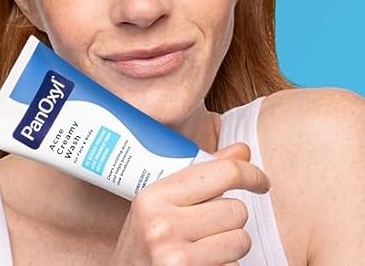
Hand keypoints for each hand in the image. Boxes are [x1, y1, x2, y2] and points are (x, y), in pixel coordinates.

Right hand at [110, 143, 270, 265]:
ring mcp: (175, 257)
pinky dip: (225, 265)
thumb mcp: (163, 202)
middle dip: (229, 218)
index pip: (222, 173)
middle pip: (236, 210)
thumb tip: (242, 151)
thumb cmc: (145, 239)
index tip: (260, 181)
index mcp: (155, 195)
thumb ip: (203, 174)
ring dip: (230, 244)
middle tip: (208, 225)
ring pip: (241, 240)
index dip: (251, 174)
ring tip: (204, 246)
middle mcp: (163, 224)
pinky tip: (201, 264)